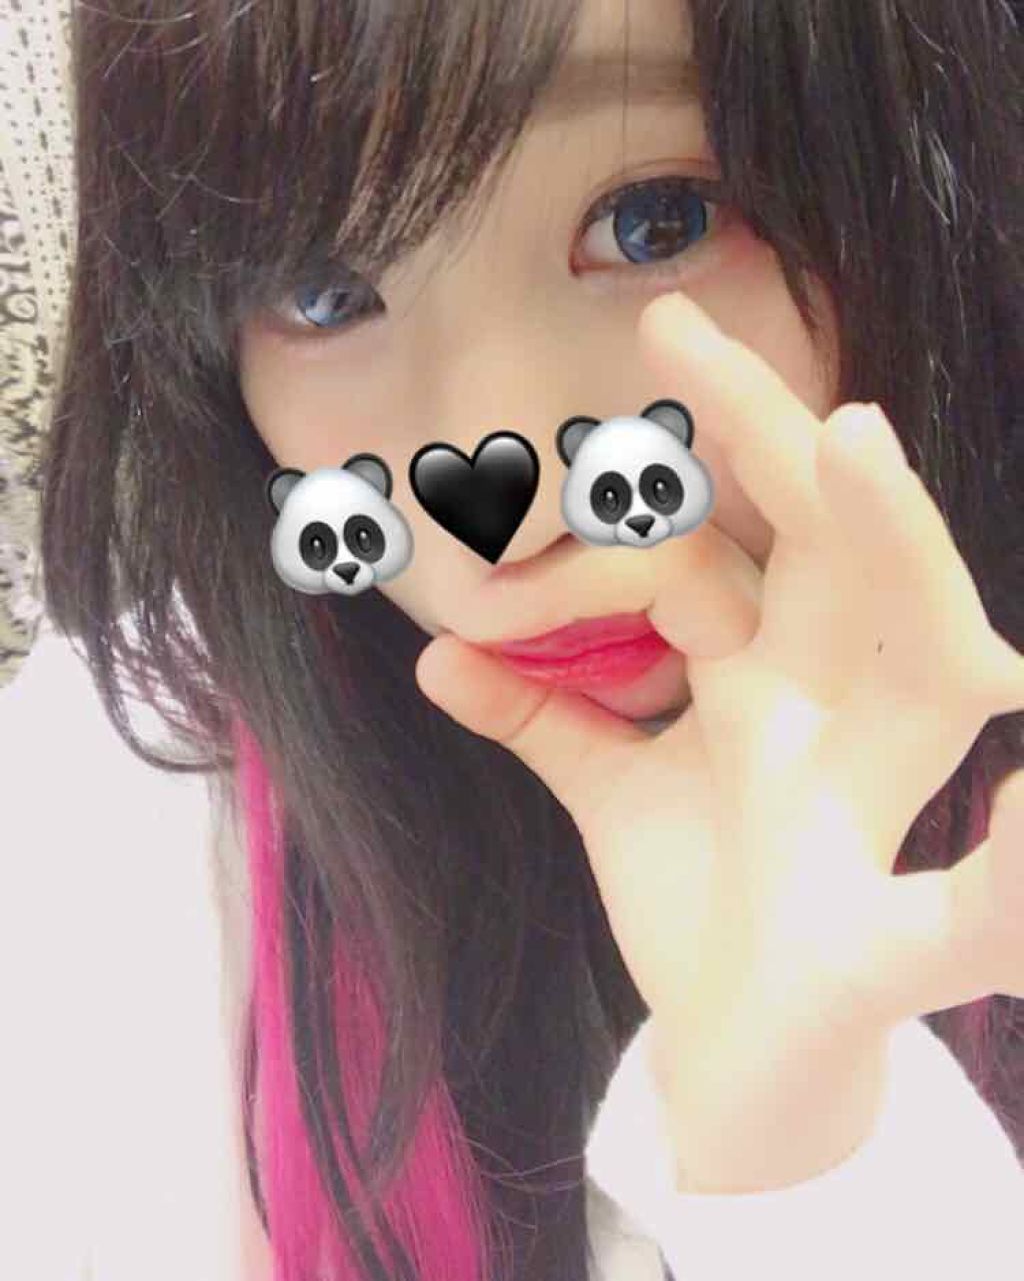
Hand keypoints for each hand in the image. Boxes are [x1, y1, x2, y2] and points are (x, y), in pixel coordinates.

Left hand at [414, 291, 1023, 1095]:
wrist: (748, 1074)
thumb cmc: (705, 910)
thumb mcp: (619, 795)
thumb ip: (545, 721)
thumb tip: (438, 658)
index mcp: (775, 685)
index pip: (731, 541)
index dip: (687, 449)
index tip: (647, 337)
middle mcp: (837, 724)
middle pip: (830, 553)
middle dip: (769, 440)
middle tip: (681, 326)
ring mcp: (878, 824)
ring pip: (925, 668)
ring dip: (904, 553)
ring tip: (854, 435)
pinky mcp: (892, 955)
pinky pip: (970, 915)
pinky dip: (1015, 870)